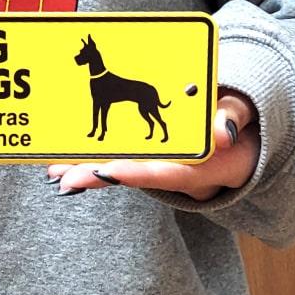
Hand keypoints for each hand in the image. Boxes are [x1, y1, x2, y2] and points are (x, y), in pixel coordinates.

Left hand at [45, 89, 259, 200]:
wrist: (236, 137)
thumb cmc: (235, 122)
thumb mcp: (239, 115)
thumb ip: (231, 117)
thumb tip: (222, 133)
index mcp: (201, 167)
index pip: (166, 172)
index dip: (136, 173)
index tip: (107, 171)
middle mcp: (174, 173)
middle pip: (132, 176)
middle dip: (97, 177)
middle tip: (65, 179)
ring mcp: (157, 169)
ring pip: (118, 172)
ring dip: (85, 172)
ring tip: (54, 173)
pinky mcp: (145, 161)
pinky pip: (115, 163)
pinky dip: (90, 162)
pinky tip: (63, 165)